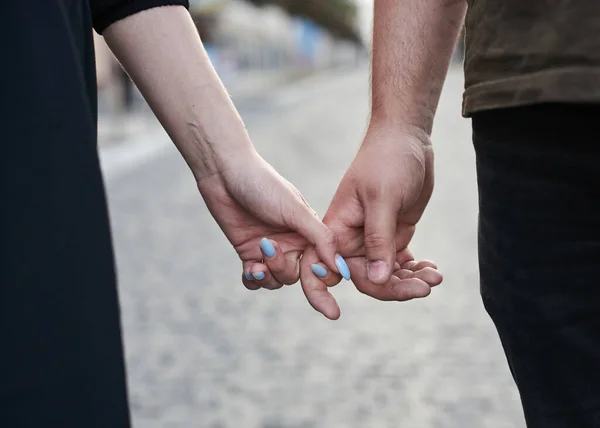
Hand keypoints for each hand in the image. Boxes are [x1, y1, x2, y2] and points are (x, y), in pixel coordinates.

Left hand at [197, 149, 347, 289]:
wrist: (226, 173)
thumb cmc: (265, 185)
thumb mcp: (297, 211)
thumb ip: (321, 238)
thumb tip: (342, 268)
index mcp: (308, 233)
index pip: (321, 264)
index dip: (317, 272)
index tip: (310, 269)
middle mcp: (291, 243)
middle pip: (295, 276)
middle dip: (282, 269)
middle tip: (268, 247)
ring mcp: (269, 249)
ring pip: (275, 280)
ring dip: (266, 277)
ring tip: (256, 264)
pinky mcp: (247, 252)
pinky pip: (254, 279)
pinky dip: (252, 280)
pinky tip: (249, 271)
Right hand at [298, 124, 441, 318]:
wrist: (407, 139)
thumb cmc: (387, 160)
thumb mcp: (382, 197)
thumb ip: (378, 238)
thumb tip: (376, 279)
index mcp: (337, 228)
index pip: (324, 268)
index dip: (322, 294)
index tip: (335, 314)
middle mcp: (352, 238)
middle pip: (365, 279)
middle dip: (394, 287)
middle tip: (425, 286)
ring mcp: (374, 238)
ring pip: (387, 275)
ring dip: (410, 280)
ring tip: (435, 277)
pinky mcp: (394, 235)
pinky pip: (401, 264)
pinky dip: (416, 270)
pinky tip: (434, 270)